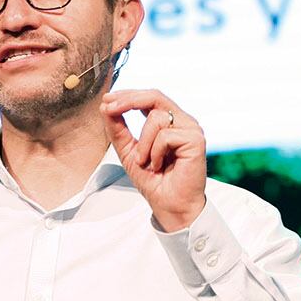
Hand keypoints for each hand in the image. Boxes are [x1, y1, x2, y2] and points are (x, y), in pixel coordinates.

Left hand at [100, 89, 206, 231]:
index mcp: (170, 121)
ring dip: (142, 143)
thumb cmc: (154, 181)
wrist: (169, 205)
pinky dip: (154, 153)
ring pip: (156, 118)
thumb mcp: (128, 151)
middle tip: (109, 108)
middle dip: (129, 100)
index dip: (128, 95)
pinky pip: (165, 135)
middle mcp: (183, 121)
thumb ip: (118, 129)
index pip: (149, 97)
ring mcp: (191, 129)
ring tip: (145, 162)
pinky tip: (159, 166)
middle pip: (155, 96)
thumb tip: (105, 105)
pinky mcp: (196, 140)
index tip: (106, 99)